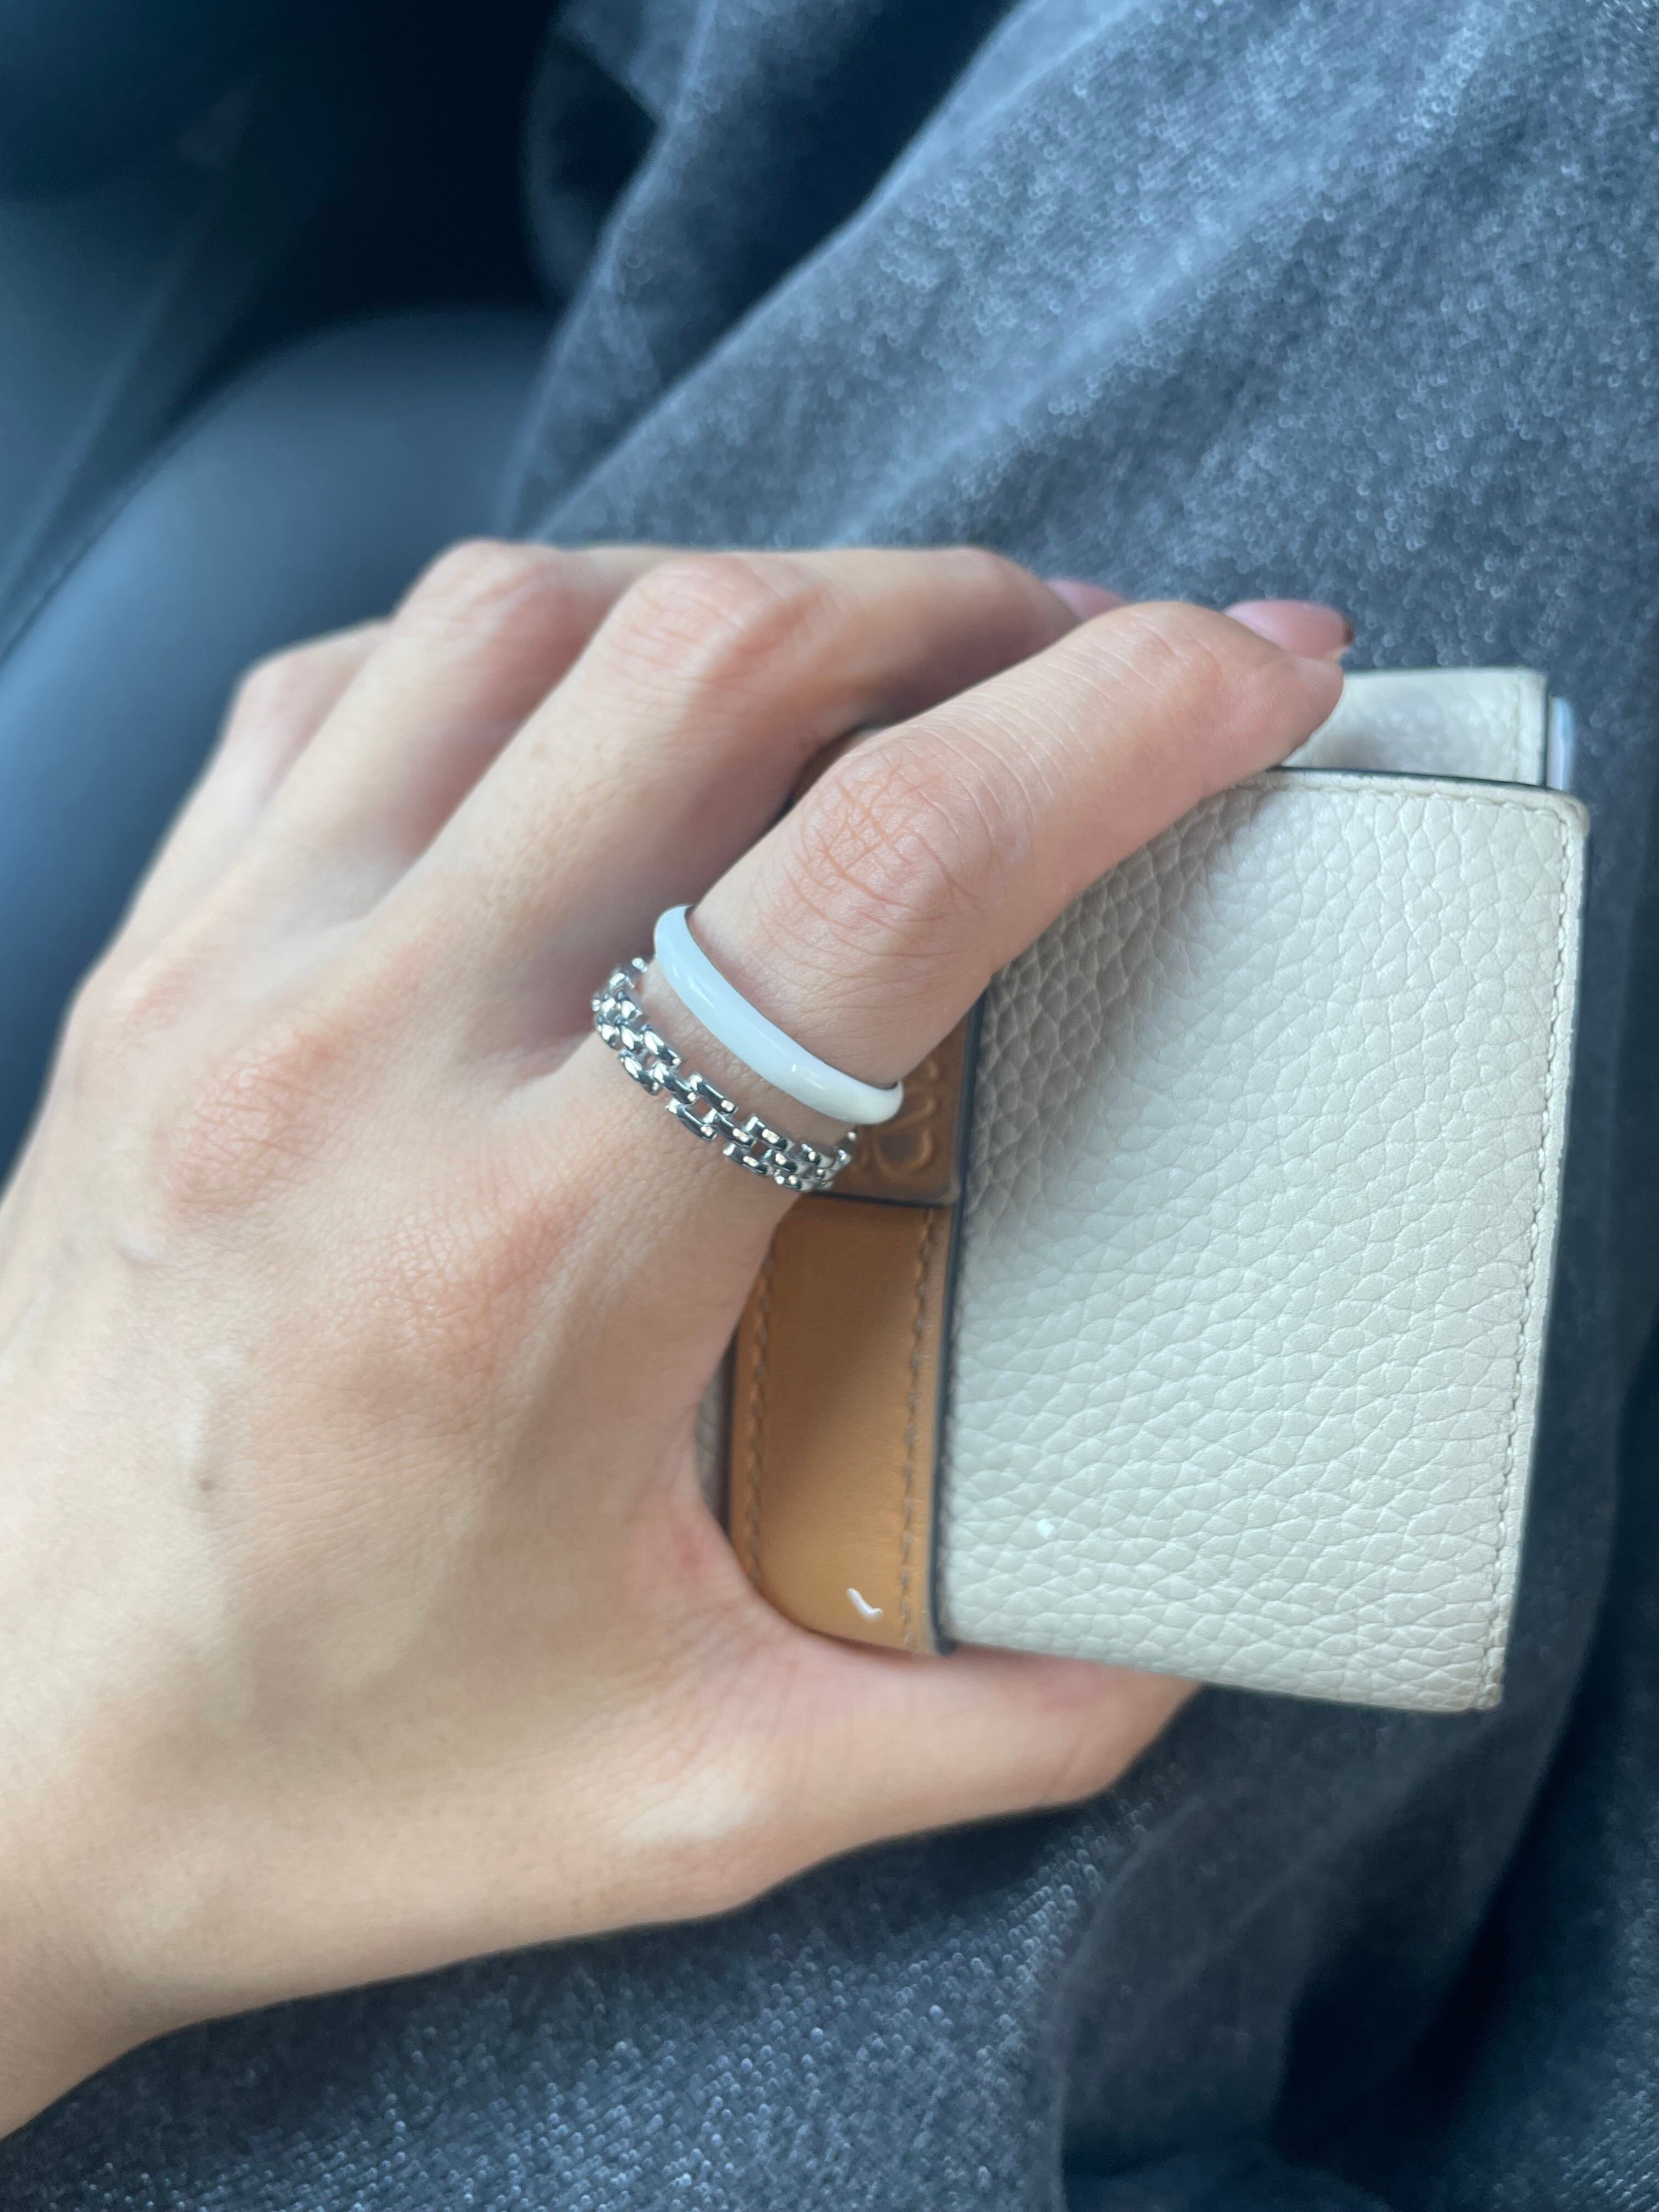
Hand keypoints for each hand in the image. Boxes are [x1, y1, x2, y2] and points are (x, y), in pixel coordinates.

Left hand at [0, 543, 1343, 2127]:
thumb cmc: (312, 1789)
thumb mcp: (694, 1809)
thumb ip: (979, 1725)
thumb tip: (1181, 1627)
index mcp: (542, 1261)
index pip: (884, 873)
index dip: (1119, 723)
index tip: (1258, 672)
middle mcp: (369, 1059)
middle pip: (717, 667)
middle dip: (968, 612)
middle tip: (1103, 655)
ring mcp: (231, 978)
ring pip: (530, 618)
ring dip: (756, 590)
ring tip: (892, 655)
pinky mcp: (152, 961)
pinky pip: (348, 680)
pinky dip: (528, 636)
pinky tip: (617, 706)